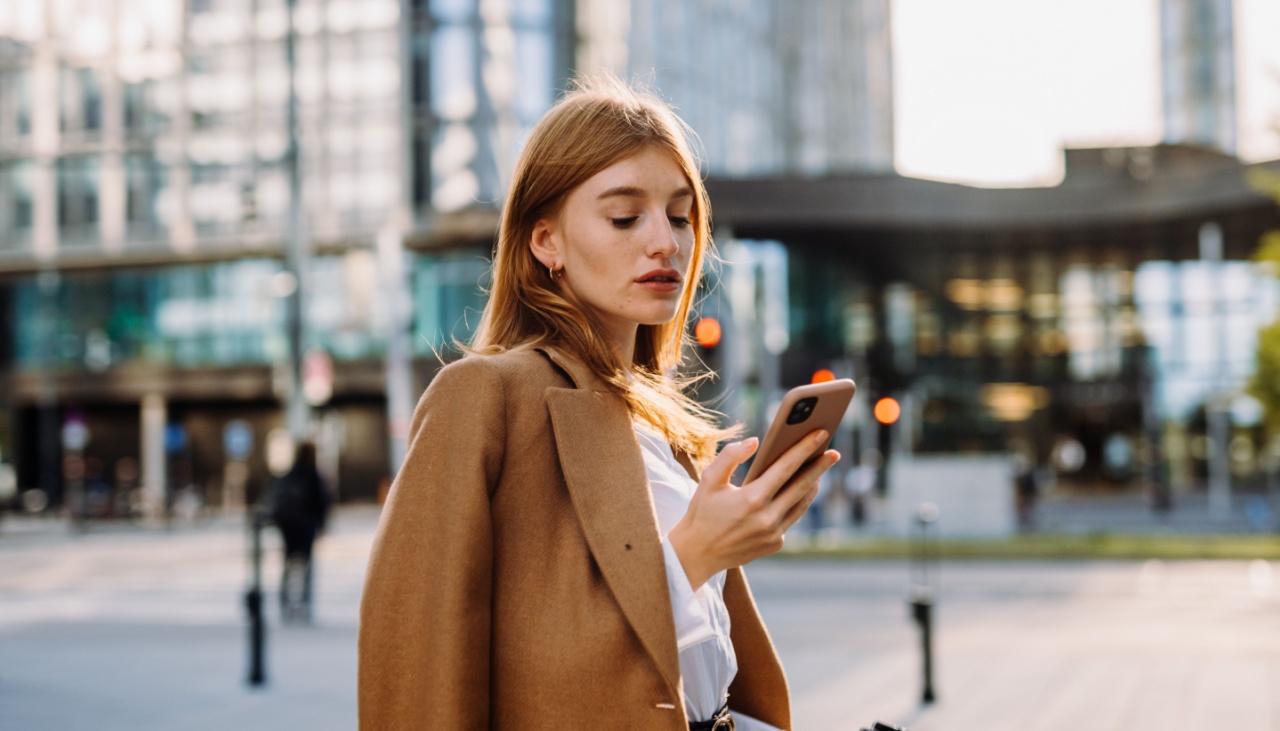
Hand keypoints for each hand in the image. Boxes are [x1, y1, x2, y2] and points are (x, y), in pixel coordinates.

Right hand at [667, 430, 839, 588]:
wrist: (698, 553)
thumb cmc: (702, 511)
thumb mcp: (709, 479)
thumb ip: (730, 456)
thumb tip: (755, 441)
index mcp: (751, 499)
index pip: (785, 468)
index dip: (804, 449)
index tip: (820, 434)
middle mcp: (767, 518)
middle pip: (802, 486)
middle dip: (820, 467)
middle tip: (834, 452)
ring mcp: (774, 534)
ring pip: (801, 504)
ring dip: (812, 485)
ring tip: (820, 469)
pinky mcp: (775, 544)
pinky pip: (791, 518)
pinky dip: (796, 503)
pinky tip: (800, 490)